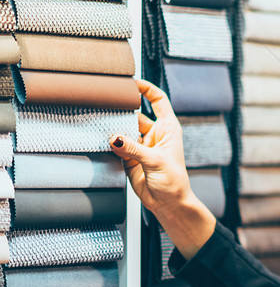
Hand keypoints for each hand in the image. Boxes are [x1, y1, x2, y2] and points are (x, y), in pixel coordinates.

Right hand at [110, 79, 192, 214]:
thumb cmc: (174, 182)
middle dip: (122, 109)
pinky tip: (98, 139)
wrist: (168, 204)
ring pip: (123, 130)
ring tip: (98, 122)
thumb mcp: (155, 161)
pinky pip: (116, 146)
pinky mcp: (129, 158)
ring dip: (112, 128)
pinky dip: (108, 143)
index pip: (158, 100)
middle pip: (135, 114)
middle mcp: (154, 134)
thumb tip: (113, 137)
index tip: (131, 82)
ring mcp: (140, 145)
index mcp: (168, 128)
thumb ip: (133, 148)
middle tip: (104, 103)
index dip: (146, 89)